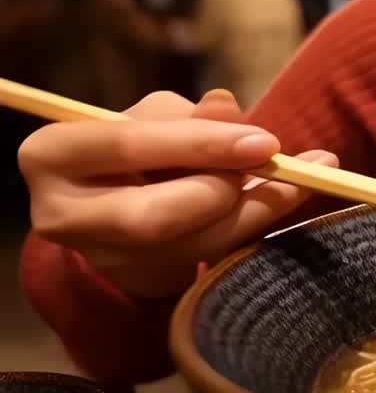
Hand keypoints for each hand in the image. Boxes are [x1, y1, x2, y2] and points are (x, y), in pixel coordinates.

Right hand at [18, 90, 337, 297]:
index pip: (128, 146)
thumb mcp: (156, 117)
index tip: (266, 142)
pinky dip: (257, 227)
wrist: (122, 201)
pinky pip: (212, 260)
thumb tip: (227, 108)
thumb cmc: (140, 146)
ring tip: (305, 176)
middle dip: (223, 191)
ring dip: (256, 211)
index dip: (201, 145)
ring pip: (192, 247)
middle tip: (274, 163)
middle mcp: (63, 216)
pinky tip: (294, 197)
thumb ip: (189, 116)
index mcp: (53, 155)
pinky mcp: (141, 283)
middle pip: (154, 216)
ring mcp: (102, 259)